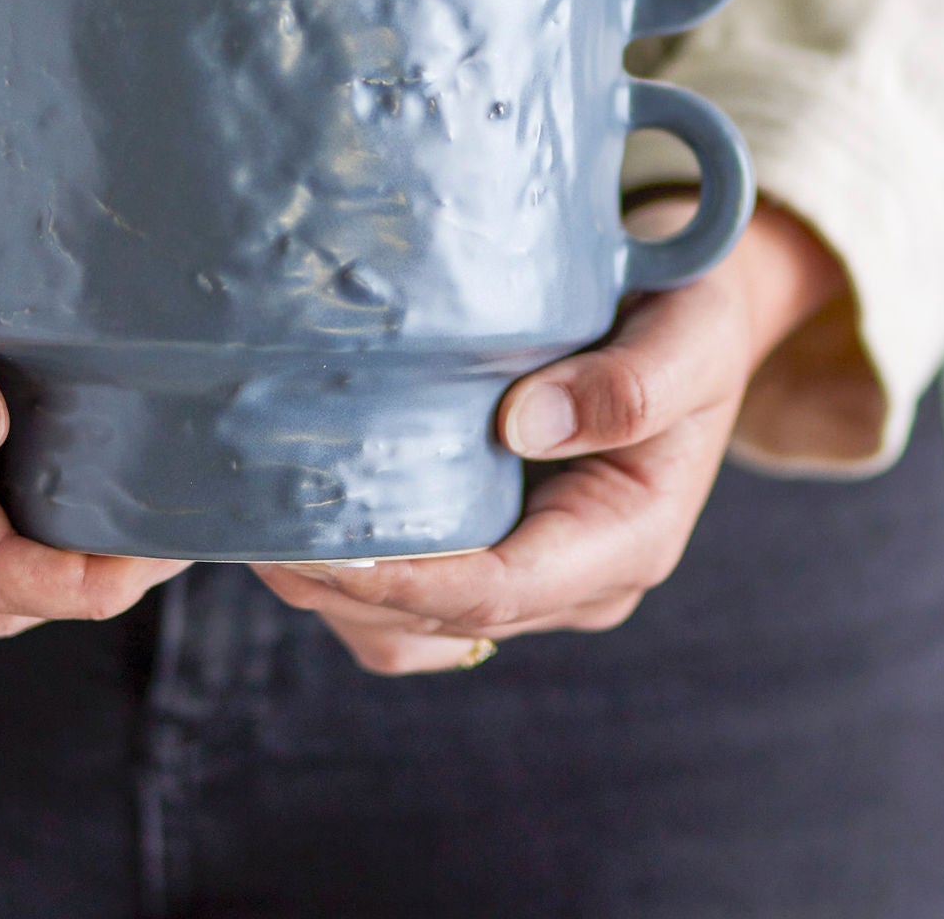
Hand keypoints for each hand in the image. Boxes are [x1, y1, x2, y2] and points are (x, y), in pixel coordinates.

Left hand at [254, 199, 845, 675]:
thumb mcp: (688, 337)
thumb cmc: (692, 317)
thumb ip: (626, 386)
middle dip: (347, 588)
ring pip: (417, 628)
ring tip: (254, 528)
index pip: (501, 589)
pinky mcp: (496, 543)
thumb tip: (522, 426)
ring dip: (336, 595)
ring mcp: (534, 569)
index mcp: (628, 539)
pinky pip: (414, 598)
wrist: (691, 314)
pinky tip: (294, 518)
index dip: (407, 580)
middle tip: (251, 531)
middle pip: (444, 618)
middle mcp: (577, 576)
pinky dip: (352, 577)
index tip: (324, 550)